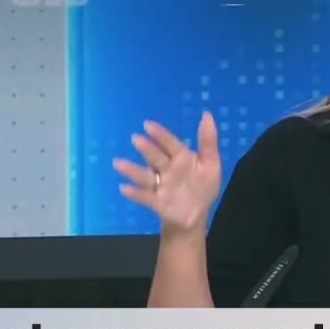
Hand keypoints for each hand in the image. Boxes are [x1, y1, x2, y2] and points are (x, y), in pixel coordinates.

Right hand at [113, 112, 221, 234]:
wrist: (197, 214)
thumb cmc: (203, 186)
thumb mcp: (211, 163)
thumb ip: (208, 141)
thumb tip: (207, 114)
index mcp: (181, 158)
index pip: (170, 144)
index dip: (160, 135)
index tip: (148, 124)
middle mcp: (168, 169)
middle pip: (156, 158)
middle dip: (147, 149)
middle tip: (136, 139)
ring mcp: (161, 186)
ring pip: (145, 176)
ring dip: (132, 170)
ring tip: (118, 163)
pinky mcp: (157, 202)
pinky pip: (145, 197)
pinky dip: (135, 193)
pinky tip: (123, 188)